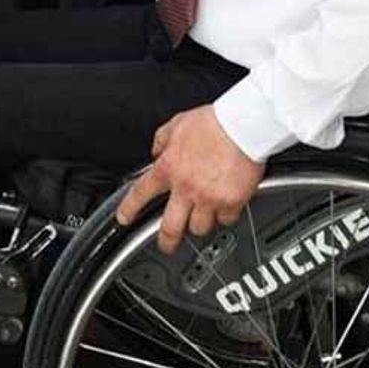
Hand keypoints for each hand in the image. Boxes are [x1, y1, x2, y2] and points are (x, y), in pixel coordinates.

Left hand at [117, 105, 264, 253]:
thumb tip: (157, 149)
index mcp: (170, 167)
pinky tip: (228, 207)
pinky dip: (226, 216)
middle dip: (166, 241)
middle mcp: (186, 187)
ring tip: (204, 216)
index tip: (124, 217)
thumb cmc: (215, 122)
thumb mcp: (178, 123)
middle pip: (170, 227)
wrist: (244, 125)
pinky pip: (226, 219)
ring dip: (200, 223)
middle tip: (166, 245)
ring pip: (199, 228)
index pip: (141, 193)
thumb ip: (163, 138)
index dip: (129, 208)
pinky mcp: (231, 202)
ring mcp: (209, 198)